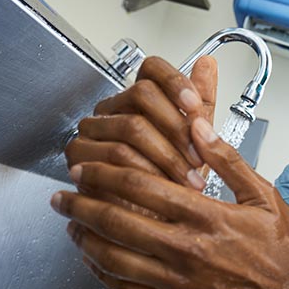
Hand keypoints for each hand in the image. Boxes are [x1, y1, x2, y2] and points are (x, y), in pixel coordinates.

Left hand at [51, 118, 288, 288]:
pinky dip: (104, 275)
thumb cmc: (281, 252)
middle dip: (81, 204)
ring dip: (85, 239)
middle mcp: (187, 250)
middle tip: (61, 195)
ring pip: (114, 259)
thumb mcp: (263, 198)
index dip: (103, 174)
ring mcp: (179, 284)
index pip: (140, 187)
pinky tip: (94, 263)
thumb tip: (198, 126)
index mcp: (206, 216)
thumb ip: (228, 161)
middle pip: (116, 221)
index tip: (85, 168)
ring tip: (72, 226)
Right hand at [65, 56, 217, 190]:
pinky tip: (163, 186)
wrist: (153, 224)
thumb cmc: (173, 183)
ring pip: (131, 126)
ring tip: (189, 179)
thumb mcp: (196, 142)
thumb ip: (201, 104)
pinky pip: (115, 155)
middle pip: (142, 94)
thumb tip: (208, 64)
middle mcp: (114, 110)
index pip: (151, 70)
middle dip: (178, 128)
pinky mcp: (80, 157)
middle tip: (199, 155)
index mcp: (139, 100)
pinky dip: (146, 172)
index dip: (175, 82)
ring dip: (169, 156)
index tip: (195, 105)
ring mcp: (94, 131)